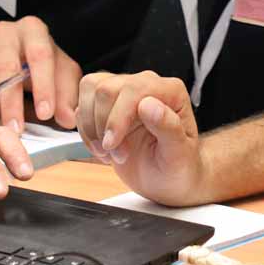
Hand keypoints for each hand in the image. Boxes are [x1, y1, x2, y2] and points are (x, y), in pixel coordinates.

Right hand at [0, 16, 81, 131]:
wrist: (16, 53)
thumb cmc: (41, 65)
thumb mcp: (61, 74)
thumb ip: (67, 95)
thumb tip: (69, 119)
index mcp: (33, 30)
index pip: (40, 55)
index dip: (44, 85)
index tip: (46, 113)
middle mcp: (4, 32)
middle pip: (6, 65)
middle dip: (11, 100)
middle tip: (15, 129)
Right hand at [76, 71, 204, 205]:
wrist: (169, 179)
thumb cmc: (180, 167)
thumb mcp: (180, 155)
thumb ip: (169, 128)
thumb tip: (149, 105)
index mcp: (170, 91)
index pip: (134, 89)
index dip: (117, 118)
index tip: (113, 145)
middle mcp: (147, 86)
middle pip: (106, 88)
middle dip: (104, 126)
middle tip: (118, 155)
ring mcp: (126, 94)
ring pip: (91, 89)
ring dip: (92, 126)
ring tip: (109, 152)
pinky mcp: (109, 105)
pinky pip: (83, 104)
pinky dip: (85, 130)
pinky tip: (102, 148)